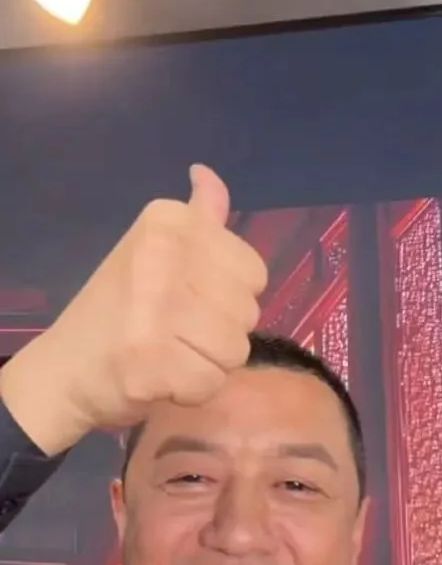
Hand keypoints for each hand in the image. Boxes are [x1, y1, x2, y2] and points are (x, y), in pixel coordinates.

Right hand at [0, 165, 266, 453]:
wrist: (65, 367)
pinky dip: (191, 391)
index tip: (188, 298)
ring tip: (169, 353)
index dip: (229, 296)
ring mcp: (155, 307)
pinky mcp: (151, 359)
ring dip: (208, 364)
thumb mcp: (155, 249)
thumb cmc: (120, 308)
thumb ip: (197, 217)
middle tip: (174, 331)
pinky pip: (211, 382)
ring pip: (235, 350)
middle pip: (248, 313)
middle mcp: (163, 255)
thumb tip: (207, 174)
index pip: (254, 272)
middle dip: (220, 333)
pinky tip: (161, 376)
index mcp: (169, 221)